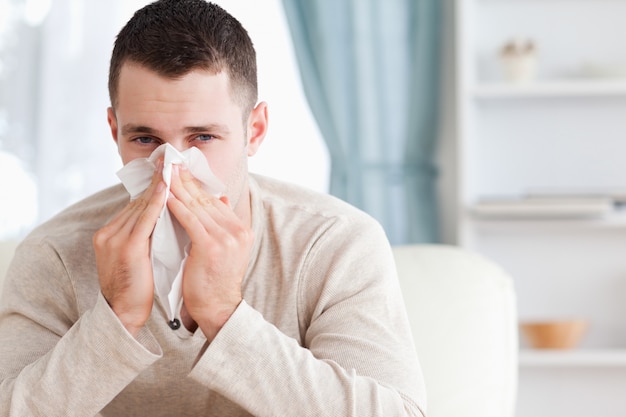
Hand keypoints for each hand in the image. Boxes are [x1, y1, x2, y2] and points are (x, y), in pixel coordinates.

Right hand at [93, 162, 165, 336]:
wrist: (124, 314)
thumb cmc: (137, 288)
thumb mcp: (140, 256)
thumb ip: (146, 236)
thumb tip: (166, 218)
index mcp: (111, 233)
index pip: (135, 205)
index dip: (152, 188)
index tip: (166, 170)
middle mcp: (109, 232)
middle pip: (137, 201)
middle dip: (156, 181)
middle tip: (170, 160)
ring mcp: (115, 239)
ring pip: (141, 206)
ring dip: (158, 186)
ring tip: (171, 167)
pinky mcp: (126, 248)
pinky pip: (145, 220)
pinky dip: (156, 203)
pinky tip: (167, 189)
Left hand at [167, 164, 252, 340]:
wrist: (218, 308)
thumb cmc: (214, 282)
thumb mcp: (225, 249)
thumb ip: (222, 224)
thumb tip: (219, 197)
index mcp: (241, 229)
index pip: (214, 201)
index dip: (196, 185)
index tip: (180, 171)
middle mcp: (237, 230)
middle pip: (206, 199)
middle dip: (186, 180)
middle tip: (170, 164)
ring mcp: (226, 238)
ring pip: (197, 206)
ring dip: (178, 188)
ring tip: (164, 174)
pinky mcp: (211, 246)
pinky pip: (190, 220)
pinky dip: (176, 206)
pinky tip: (164, 196)